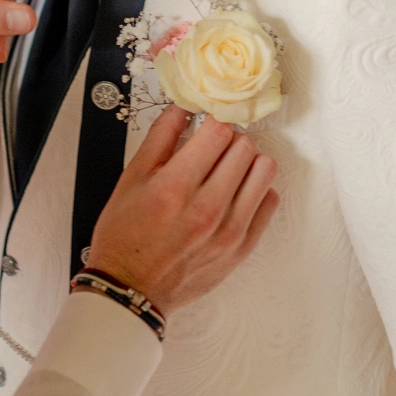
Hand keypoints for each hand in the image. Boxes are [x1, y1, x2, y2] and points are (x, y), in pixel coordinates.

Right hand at [83, 109, 278, 317]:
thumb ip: (160, 138)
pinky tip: (236, 193)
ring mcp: (229, 231)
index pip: (219, 131)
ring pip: (264, 170)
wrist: (131, 288)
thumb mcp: (131, 180)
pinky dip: (256, 190)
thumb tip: (184, 107)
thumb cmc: (125, 236)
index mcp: (175, 188)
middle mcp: (207, 209)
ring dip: (247, 162)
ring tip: (227, 169)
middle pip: (244, 147)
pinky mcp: (242, 248)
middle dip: (228, 140)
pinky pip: (270, 201)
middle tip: (213, 149)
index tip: (207, 123)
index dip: (213, 120)